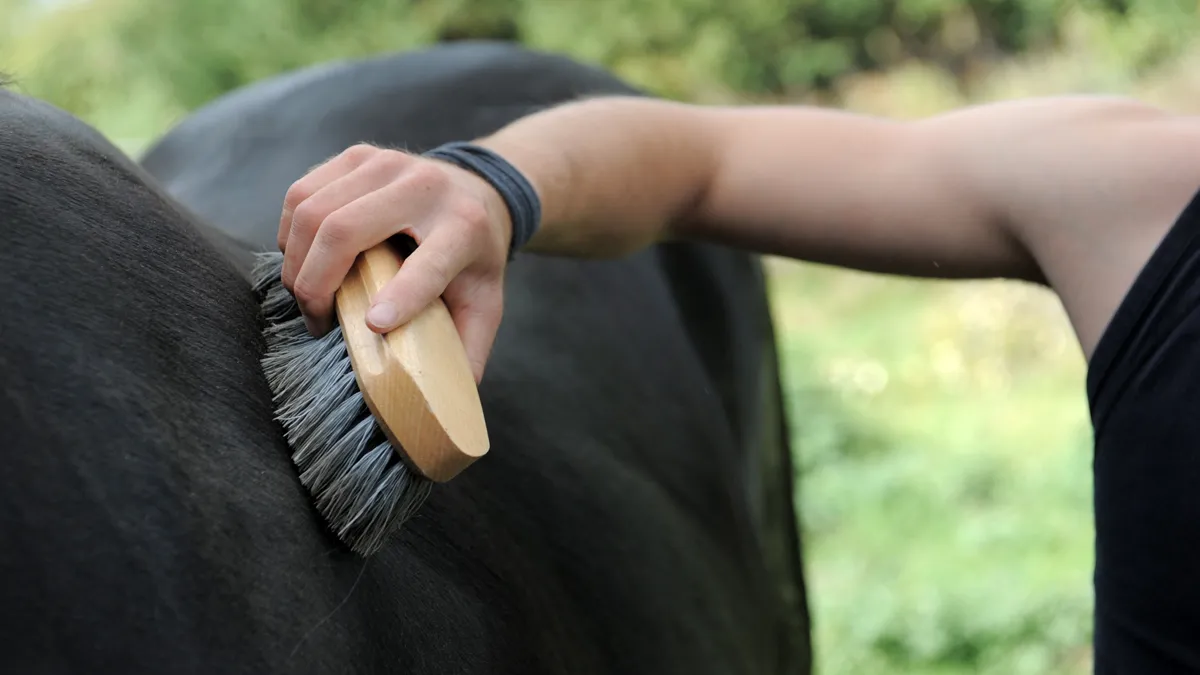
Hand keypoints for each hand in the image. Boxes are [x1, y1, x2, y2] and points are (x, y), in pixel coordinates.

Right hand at [277, 143, 512, 383]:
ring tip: (307, 296)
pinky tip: (302, 260)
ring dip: (295, 262)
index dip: (400, 296)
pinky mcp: (357, 155)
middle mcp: (424, 187)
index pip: (430, 264)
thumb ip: (469, 350)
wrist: (478, 191)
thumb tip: (445, 404)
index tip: (372, 327)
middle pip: (345, 229)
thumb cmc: (475, 260)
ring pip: (312, 210)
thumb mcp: (486, 304)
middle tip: (317, 322)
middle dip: (315, 283)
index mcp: (464, 228)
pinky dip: (290, 233)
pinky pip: (300, 193)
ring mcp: (385, 163)